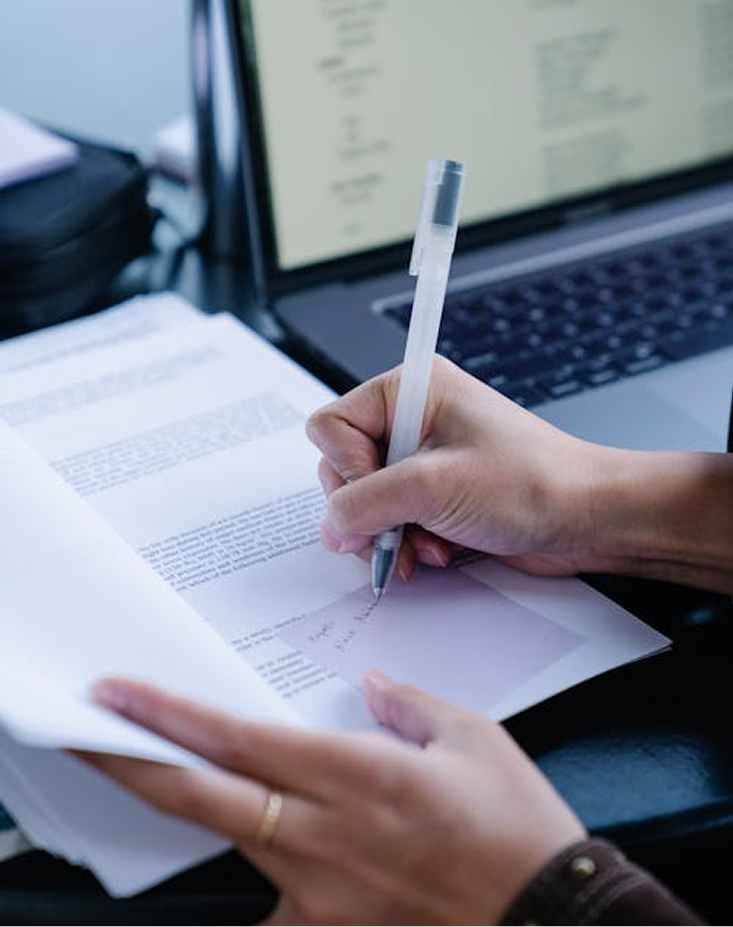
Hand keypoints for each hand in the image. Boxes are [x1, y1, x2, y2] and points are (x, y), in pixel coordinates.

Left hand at [82, 672, 584, 926]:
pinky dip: (263, 866)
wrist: (555, 922)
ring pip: (230, 842)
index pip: (240, 739)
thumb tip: (371, 687)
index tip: (120, 693)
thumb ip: (411, 705)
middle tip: (87, 730)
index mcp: (361, 775)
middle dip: (133, 760)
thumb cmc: (520, 828)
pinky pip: (273, 900)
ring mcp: (323, 895)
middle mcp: (327, 836)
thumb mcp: (476, 739)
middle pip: (203, 797)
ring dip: (194, 805)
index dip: (170, 715)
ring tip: (170, 770)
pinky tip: (275, 843)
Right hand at [306, 356, 597, 579]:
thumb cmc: (532, 482)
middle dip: (367, 512)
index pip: (332, 425)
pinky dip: (406, 543)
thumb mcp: (432, 487)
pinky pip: (392, 521)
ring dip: (388, 534)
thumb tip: (331, 525)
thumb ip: (364, 503)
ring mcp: (423, 460)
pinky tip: (434, 552)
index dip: (346, 468)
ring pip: (365, 502)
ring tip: (422, 546)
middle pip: (344, 469)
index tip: (380, 493)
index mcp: (411, 391)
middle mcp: (412, 421)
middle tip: (393, 532)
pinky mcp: (434, 494)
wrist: (586, 518)